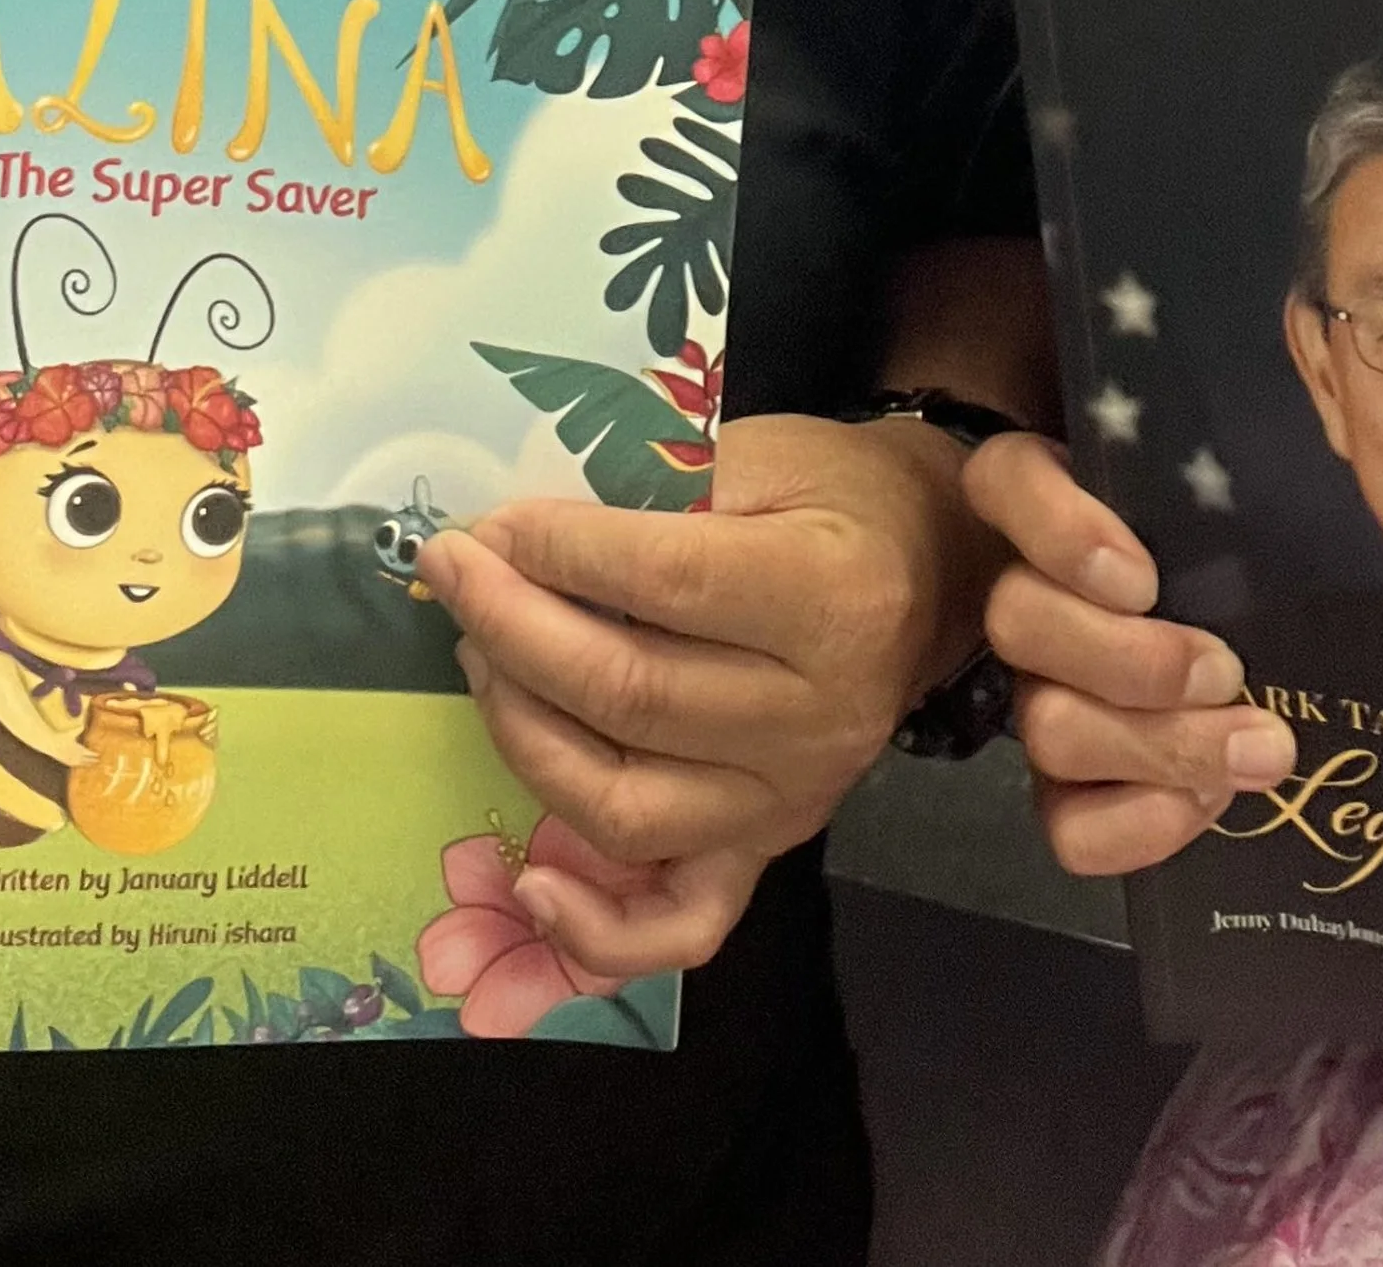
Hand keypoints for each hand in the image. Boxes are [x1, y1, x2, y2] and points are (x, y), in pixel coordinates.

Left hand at [416, 409, 998, 976]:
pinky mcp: (770, 849)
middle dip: (511, 627)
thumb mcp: (760, 454)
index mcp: (829, 595)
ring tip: (480, 659)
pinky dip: (596, 928)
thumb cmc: (832, 496)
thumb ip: (651, 491)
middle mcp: (817, 716)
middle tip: (454, 573)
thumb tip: (514, 537)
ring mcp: (793, 798)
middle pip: (627, 694)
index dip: (553, 553)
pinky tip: (530, 881)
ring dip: (522, 731)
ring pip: (622, 805)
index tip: (484, 527)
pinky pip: (680, 924)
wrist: (927, 568)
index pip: (661, 583)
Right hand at [967, 430, 1295, 877]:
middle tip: (1228, 672)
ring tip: (1256, 748)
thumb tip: (1315, 449)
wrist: (1277, 638)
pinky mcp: (1069, 787)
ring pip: (1045, 727)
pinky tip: (1208, 802)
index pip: (1006, 482)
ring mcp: (1043, 695)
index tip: (1145, 580)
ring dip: (1158, 748)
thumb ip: (1243, 477)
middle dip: (1131, 663)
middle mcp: (1031, 591)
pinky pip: (1067, 827)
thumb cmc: (1265, 544)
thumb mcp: (1250, 498)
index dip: (1061, 536)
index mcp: (1061, 494)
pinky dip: (1138, 824)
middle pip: (1018, 621)